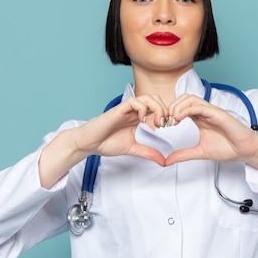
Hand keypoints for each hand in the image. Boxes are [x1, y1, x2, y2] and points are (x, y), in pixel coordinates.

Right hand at [39, 94, 168, 187]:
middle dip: (165, 110)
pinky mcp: (118, 109)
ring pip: (147, 97)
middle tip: (164, 125)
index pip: (158, 107)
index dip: (166, 115)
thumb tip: (164, 160)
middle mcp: (134, 111)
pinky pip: (134, 101)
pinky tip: (141, 121)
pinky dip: (142, 109)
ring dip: (156, 108)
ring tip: (156, 122)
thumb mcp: (133, 148)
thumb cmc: (106, 143)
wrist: (89, 144)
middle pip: (155, 98)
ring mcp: (126, 109)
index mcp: (138, 118)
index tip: (168, 128)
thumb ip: (148, 152)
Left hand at [164, 94, 257, 171]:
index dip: (169, 113)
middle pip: (183, 98)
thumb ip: (183, 154)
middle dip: (171, 107)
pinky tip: (180, 118)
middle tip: (165, 122)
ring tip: (172, 119)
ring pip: (190, 98)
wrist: (245, 151)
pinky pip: (200, 106)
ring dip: (178, 106)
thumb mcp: (199, 152)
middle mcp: (205, 112)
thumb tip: (167, 160)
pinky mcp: (218, 114)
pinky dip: (187, 109)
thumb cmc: (227, 148)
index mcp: (200, 118)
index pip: (181, 106)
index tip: (162, 125)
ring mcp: (211, 111)